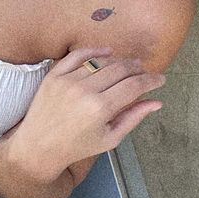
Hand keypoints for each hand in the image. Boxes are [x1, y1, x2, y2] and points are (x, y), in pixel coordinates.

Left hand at [7, 45, 166, 180]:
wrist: (38, 147)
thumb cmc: (77, 146)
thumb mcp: (110, 138)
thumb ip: (133, 117)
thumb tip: (157, 102)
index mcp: (101, 108)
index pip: (134, 85)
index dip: (151, 80)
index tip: (160, 79)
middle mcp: (84, 91)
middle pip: (120, 69)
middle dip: (137, 69)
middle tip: (144, 72)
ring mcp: (67, 81)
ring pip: (101, 61)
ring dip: (118, 61)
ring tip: (128, 66)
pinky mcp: (54, 76)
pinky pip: (77, 55)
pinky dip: (94, 51)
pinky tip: (106, 52)